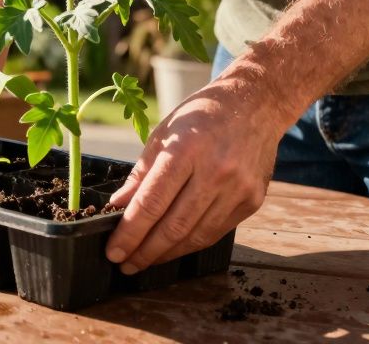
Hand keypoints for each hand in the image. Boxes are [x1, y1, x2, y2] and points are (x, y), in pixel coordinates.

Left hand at [105, 75, 291, 273]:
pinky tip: (173, 248)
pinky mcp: (252, 201)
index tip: (113, 251)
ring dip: (166, 254)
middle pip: (173, 226)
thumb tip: (119, 207)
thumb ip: (141, 173)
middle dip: (144, 251)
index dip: (129, 232)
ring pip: (195, 236)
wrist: (256, 103)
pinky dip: (191, 244)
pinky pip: (216, 232)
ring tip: (144, 261)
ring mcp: (238, 189)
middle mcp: (215, 171)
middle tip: (124, 264)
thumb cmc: (202, 115)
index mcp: (187, 149)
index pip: (152, 202)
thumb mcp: (164, 133)